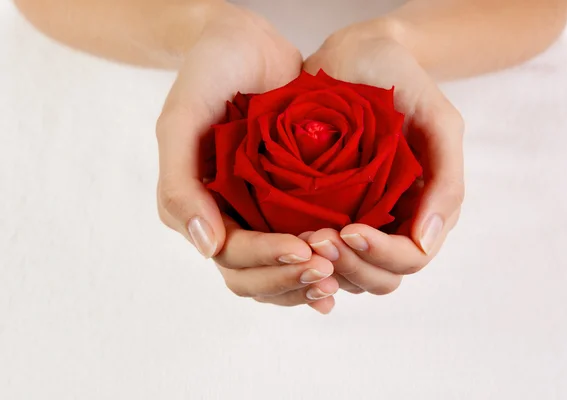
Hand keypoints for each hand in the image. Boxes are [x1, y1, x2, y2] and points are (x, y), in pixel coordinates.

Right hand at [156, 3, 337, 312]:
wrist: (245, 40)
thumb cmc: (209, 71)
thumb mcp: (182, 118)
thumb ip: (179, 182)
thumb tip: (206, 246)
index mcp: (194, 204)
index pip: (230, 255)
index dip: (266, 261)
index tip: (305, 252)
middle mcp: (223, 215)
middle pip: (253, 275)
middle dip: (288, 279)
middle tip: (328, 271)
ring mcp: (255, 210)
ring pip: (276, 270)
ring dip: (304, 281)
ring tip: (339, 273)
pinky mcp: (283, 201)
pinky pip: (298, 245)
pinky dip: (317, 261)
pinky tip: (344, 263)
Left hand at [303, 18, 464, 294]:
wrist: (354, 52)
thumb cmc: (399, 80)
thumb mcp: (438, 121)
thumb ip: (446, 180)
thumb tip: (426, 242)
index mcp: (425, 209)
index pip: (409, 259)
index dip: (380, 255)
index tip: (348, 230)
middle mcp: (393, 222)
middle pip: (378, 277)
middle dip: (350, 265)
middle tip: (317, 239)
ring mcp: (359, 219)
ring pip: (348, 273)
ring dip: (326, 266)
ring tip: (303, 239)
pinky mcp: (326, 211)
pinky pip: (320, 251)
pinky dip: (307, 256)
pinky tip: (289, 241)